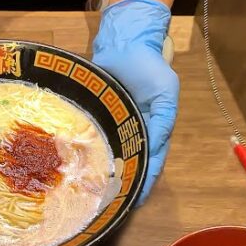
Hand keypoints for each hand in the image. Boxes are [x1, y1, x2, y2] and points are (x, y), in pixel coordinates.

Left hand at [92, 0, 178, 204]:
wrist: (126, 41)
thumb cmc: (150, 66)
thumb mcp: (166, 93)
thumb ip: (162, 122)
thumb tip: (154, 150)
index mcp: (155, 129)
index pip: (151, 163)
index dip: (144, 183)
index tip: (134, 202)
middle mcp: (134, 129)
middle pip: (129, 162)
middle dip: (122, 182)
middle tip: (109, 203)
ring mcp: (115, 122)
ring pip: (110, 152)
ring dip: (104, 170)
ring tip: (93, 192)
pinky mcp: (97, 113)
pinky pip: (93, 135)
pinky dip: (89, 150)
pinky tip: (79, 165)